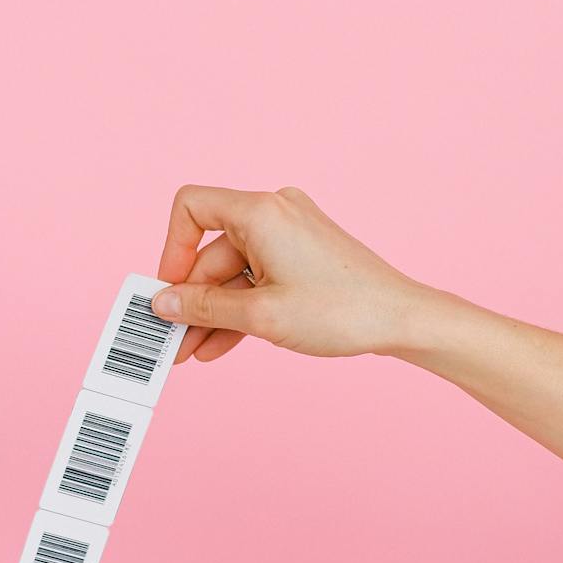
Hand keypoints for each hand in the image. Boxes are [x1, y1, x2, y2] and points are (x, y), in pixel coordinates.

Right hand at [153, 183, 432, 364]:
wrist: (400, 321)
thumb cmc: (340, 311)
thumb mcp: (259, 315)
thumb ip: (203, 308)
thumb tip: (162, 305)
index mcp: (261, 212)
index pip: (192, 208)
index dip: (171, 250)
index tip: (168, 293)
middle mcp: (273, 214)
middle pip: (210, 252)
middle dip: (191, 300)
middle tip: (171, 342)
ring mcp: (289, 236)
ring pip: (232, 273)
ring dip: (211, 313)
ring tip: (191, 353)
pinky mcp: (301, 258)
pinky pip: (256, 280)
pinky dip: (238, 309)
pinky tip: (219, 345)